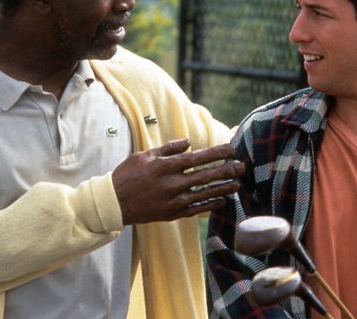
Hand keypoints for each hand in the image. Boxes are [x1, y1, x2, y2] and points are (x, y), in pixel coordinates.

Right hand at [111, 139, 243, 224]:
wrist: (114, 203)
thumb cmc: (126, 175)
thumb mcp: (144, 155)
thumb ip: (168, 148)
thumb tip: (188, 142)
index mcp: (166, 166)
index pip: (198, 157)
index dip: (217, 152)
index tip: (231, 148)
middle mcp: (173, 184)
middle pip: (206, 175)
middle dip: (226, 170)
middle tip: (242, 166)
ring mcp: (174, 200)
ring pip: (205, 193)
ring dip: (223, 187)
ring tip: (238, 183)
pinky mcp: (172, 213)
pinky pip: (196, 209)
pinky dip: (210, 205)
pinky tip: (222, 200)